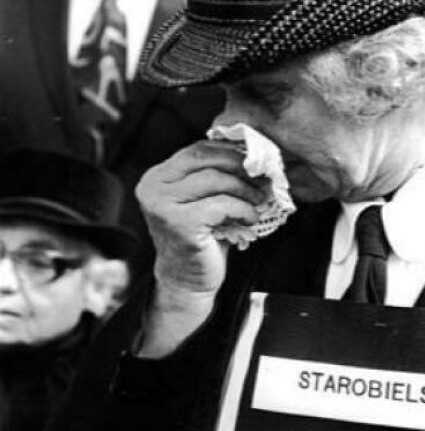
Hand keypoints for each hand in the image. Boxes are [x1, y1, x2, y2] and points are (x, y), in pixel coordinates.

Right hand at [135, 139, 270, 354]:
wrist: (188, 281)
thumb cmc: (203, 239)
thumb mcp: (206, 201)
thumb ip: (216, 176)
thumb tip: (253, 154)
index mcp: (158, 177)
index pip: (197, 149)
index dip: (230, 150)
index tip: (256, 158)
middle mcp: (153, 187)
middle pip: (204, 158)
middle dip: (240, 164)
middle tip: (264, 175)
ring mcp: (162, 205)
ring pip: (214, 179)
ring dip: (244, 188)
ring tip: (260, 199)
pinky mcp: (178, 223)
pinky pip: (220, 204)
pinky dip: (242, 209)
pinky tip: (250, 218)